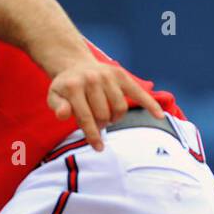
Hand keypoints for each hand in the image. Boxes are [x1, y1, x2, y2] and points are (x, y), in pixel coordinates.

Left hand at [46, 55, 163, 151]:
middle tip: (97, 124)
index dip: (93, 135)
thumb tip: (63, 114)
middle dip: (101, 124)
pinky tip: (159, 116)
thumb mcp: (54, 97)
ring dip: (115, 118)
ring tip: (107, 117)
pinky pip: (137, 92)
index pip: (85, 117)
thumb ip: (57, 107)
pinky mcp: (121, 75)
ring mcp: (108, 76)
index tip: (98, 148)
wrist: (75, 65)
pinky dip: (149, 104)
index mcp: (74, 86)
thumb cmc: (65, 88)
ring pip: (119, 107)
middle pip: (104, 113)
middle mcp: (92, 79)